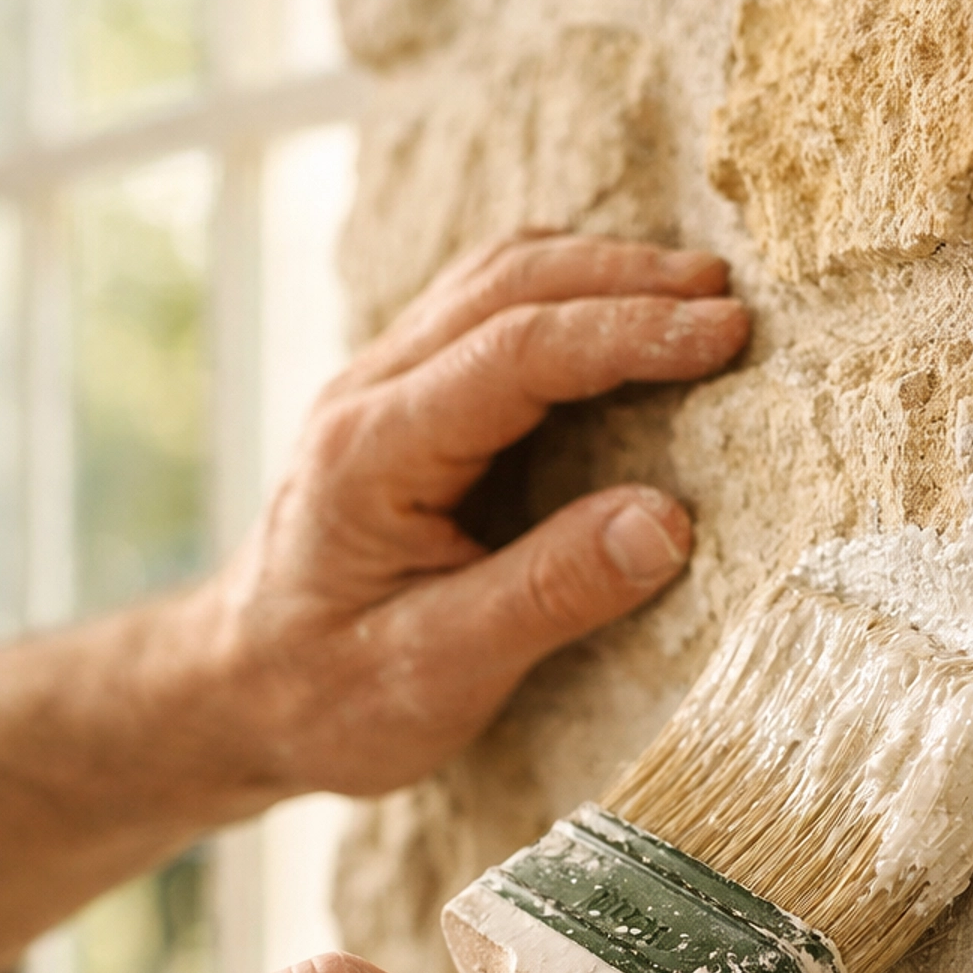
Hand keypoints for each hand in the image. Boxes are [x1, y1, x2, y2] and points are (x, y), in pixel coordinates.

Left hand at [209, 231, 748, 793]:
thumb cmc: (327, 698)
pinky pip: (489, 313)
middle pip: (509, 285)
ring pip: (497, 280)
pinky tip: (626, 317)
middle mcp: (368, 395)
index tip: (724, 337)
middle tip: (734, 302)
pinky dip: (568, 297)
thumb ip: (549, 595)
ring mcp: (381, 387)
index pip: (516, 351)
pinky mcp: (405, 402)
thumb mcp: (437, 672)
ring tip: (700, 295)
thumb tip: (669, 522)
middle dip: (630, 281)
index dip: (627, 333)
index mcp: (371, 453)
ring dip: (602, 274)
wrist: (238, 695)